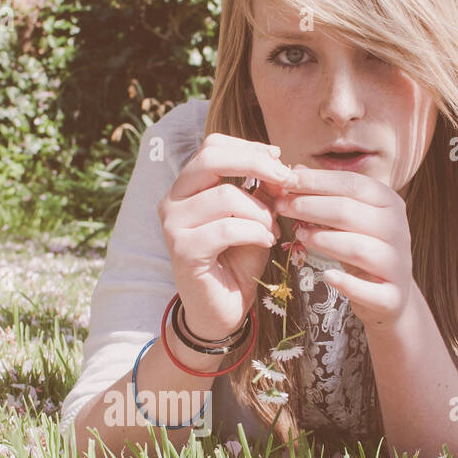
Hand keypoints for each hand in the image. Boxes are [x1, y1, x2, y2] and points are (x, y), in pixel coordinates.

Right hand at [157, 132, 292, 340]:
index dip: (248, 147)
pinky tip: (267, 242)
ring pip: (225, 195)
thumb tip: (280, 164)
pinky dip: (255, 232)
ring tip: (272, 228)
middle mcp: (173, 201)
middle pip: (211, 158)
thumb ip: (263, 191)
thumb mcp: (255, 218)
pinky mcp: (183, 250)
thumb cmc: (236, 262)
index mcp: (187, 187)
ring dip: (260, 211)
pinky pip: (228, 228)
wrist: (221, 310)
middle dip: (256, 164)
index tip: (278, 160)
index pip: (212, 146)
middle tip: (284, 180)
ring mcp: (173, 225)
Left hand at [276, 165, 414, 328]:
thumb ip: (326, 196)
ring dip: (324, 241)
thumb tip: (295, 171)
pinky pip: (367, 289)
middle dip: (311, 207)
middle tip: (282, 207)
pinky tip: (327, 275)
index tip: (285, 182)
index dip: (316, 181)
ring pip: (358, 248)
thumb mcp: (348, 220)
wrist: (390, 295)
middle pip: (350, 213)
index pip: (351, 184)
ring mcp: (397, 263)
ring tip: (299, 236)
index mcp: (390, 203)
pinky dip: (347, 283)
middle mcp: (398, 229)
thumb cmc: (363, 248)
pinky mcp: (392, 296)